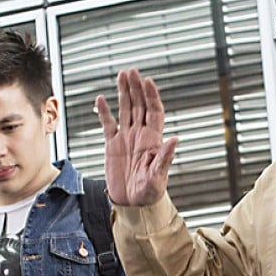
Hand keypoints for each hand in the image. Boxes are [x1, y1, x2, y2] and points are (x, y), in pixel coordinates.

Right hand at [95, 68, 177, 205]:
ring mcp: (126, 139)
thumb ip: (165, 157)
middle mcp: (140, 136)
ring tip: (122, 76)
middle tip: (132, 71)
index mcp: (153, 140)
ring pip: (125, 110)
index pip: (154, 112)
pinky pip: (108, 125)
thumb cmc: (150, 193)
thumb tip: (174, 139)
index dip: (151, 96)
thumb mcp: (159, 176)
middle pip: (139, 105)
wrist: (134, 204)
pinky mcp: (113, 146)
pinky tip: (101, 99)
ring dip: (123, 93)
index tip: (147, 81)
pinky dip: (104, 112)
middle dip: (136, 88)